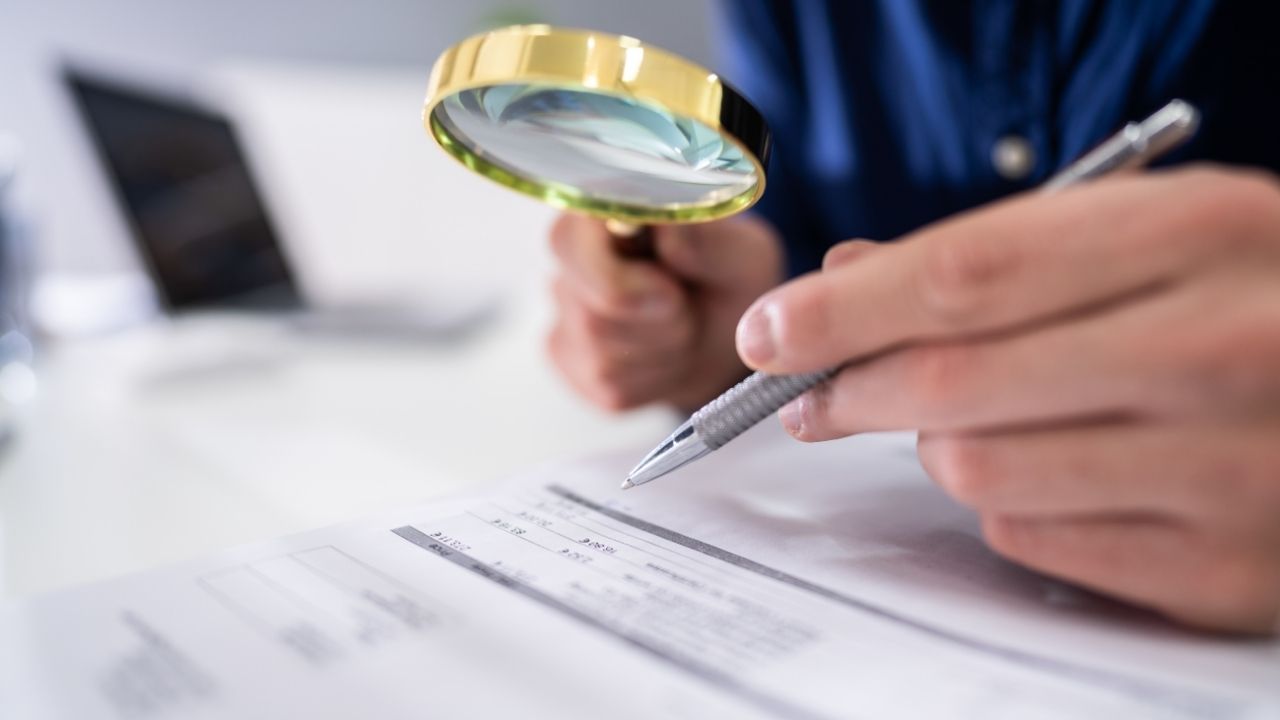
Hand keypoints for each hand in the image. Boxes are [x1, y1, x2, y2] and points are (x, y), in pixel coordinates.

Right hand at [548, 213, 783, 411]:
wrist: (726, 337)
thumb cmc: (727, 282)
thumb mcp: (738, 251)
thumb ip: (704, 238)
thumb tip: (666, 226)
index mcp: (599, 218)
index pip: (566, 241)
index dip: (616, 274)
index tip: (669, 285)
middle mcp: (571, 265)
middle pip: (592, 313)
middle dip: (659, 320)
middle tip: (688, 303)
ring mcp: (566, 319)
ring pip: (604, 356)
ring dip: (665, 349)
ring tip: (685, 326)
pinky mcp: (576, 368)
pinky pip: (611, 387)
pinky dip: (656, 380)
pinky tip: (668, 355)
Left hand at [735, 166, 1279, 632]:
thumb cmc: (1246, 294)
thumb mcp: (1147, 229)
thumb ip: (997, 251)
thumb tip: (843, 286)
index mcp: (1200, 232)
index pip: (968, 276)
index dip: (844, 310)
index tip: (772, 331)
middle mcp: (1223, 349)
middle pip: (955, 383)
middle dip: (849, 387)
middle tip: (812, 391)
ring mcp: (1231, 471)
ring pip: (976, 470)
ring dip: (937, 443)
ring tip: (967, 415)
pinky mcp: (1222, 569)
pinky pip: (1032, 538)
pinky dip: (1007, 502)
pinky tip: (1047, 467)